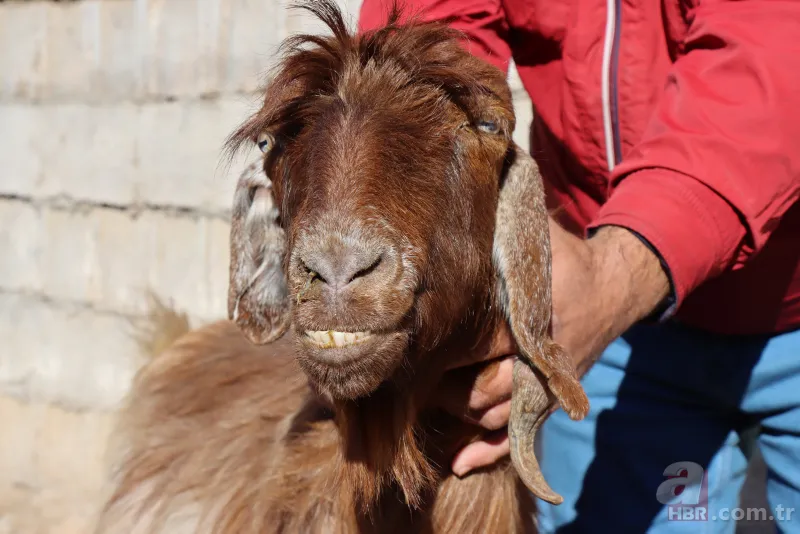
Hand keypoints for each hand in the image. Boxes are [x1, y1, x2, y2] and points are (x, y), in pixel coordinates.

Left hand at [437, 220, 669, 475]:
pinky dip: (489, 452)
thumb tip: (458, 193)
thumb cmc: (565, 256)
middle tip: (413, 375)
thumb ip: (500, 222)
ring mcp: (545, 384)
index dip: (444, 353)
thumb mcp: (535, 233)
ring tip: (427, 401)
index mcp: (531, 318)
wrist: (614, 285)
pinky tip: (459, 463)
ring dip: (462, 418)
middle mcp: (538, 359)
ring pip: (497, 418)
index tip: (412, 345)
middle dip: (446, 390)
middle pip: (486, 392)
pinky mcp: (547, 398)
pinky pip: (518, 434)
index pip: (481, 347)